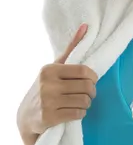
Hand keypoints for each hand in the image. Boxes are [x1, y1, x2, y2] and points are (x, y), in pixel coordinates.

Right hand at [17, 24, 98, 144]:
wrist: (26, 116)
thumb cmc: (46, 87)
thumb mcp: (55, 67)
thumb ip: (71, 48)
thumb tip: (86, 27)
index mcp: (50, 70)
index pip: (84, 70)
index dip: (93, 77)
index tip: (91, 80)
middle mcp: (47, 84)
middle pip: (87, 87)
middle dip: (92, 92)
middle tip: (88, 94)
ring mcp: (48, 102)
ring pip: (84, 101)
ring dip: (86, 103)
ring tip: (80, 102)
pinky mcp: (49, 117)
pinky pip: (78, 113)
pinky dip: (81, 113)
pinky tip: (75, 111)